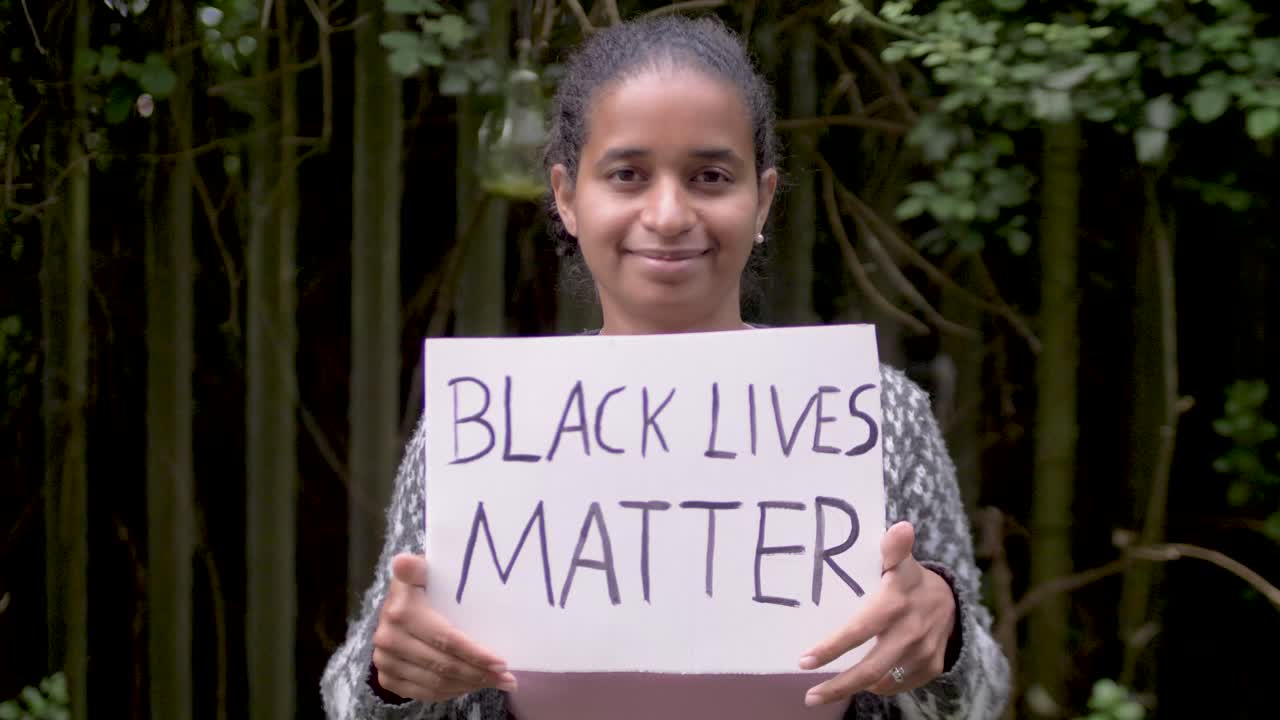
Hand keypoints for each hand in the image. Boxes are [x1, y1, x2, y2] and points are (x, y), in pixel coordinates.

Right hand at [372, 553, 517, 700]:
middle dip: (479, 674)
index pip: (446, 639)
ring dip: (469, 685)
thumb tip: (403, 561)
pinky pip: (423, 693)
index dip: (474, 653)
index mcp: (401, 611)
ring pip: (435, 683)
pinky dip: (450, 693)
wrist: (393, 606)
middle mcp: (389, 638)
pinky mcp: (386, 677)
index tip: (501, 662)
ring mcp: (385, 660)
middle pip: (443, 665)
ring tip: (495, 682)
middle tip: (506, 678)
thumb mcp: (422, 571)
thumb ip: (418, 567)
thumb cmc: (421, 586)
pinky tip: (470, 686)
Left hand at [798, 521, 955, 704]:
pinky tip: (862, 682)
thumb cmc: (910, 578)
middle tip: (809, 696)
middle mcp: (909, 632)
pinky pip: (900, 685)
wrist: (951, 598)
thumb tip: (901, 526)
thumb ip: (894, 547)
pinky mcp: (930, 667)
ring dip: (854, 688)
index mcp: (894, 603)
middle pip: (870, 668)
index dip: (831, 648)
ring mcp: (922, 653)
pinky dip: (880, 686)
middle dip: (838, 686)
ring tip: (826, 691)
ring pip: (884, 681)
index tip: (804, 660)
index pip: (858, 630)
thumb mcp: (902, 561)